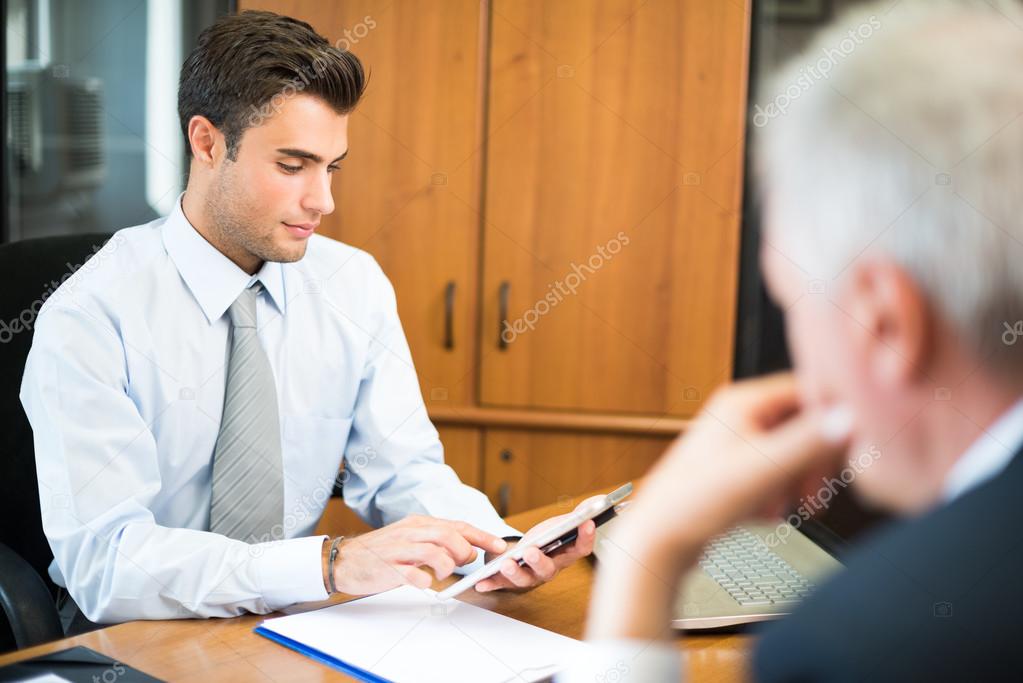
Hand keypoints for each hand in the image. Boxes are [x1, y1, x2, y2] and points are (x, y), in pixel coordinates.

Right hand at [328, 515, 507, 595]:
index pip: (457, 525)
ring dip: (446, 566)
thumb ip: (437, 542)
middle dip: (464, 552)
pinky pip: (412, 574)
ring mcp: (398, 549)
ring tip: (442, 575)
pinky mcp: (388, 568)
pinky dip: (424, 580)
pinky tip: (423, 583)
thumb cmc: (382, 552)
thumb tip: (467, 550)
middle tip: (464, 564)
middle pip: (448, 535)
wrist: (343, 559)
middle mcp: (410, 532)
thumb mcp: (411, 539)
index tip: (499, 546)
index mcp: (419, 524)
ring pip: (434, 551)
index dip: (481, 535)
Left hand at [474, 496, 600, 592]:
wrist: (531, 554)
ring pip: (525, 579)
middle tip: (531, 551)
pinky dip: (491, 583)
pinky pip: (501, 584)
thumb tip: (600, 500)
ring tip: (506, 565)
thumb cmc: (549, 539)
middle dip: (539, 561)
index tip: (587, 523)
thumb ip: (579, 514)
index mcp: (566, 554)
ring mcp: (531, 576)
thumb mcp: (563, 523)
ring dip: (514, 573)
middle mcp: (550, 568)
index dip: (586, 537)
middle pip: (548, 569)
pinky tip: (481, 582)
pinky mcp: (511, 579)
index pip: (581, 547)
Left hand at [588, 373, 852, 639]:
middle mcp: (736, 415)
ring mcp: (732, 443)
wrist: (657, 540)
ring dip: (797, 482)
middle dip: (815, 461)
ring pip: (789, 453)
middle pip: (802, 425)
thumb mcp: (763, 470)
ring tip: (789, 508)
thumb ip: (808, 443)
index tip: (850, 450)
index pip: (807, 391)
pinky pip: (772, 474)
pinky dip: (776, 494)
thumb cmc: (695, 503)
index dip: (834, 419)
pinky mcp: (730, 470)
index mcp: (742, 402)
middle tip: (817, 493)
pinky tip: (763, 514)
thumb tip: (850, 417)